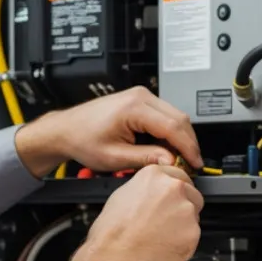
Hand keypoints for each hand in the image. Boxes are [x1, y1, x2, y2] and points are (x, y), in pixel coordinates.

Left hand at [14, 88, 202, 176]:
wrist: (66, 130)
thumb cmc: (82, 139)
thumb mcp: (114, 157)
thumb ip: (145, 158)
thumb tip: (170, 162)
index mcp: (134, 107)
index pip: (174, 127)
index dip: (189, 148)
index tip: (195, 163)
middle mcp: (140, 97)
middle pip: (179, 119)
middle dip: (188, 143)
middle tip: (190, 164)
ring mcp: (141, 96)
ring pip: (175, 116)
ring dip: (179, 138)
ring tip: (176, 159)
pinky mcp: (140, 101)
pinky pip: (164, 116)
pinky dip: (169, 132)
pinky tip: (164, 149)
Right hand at [69, 164, 203, 260]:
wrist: (116, 256)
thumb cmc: (113, 231)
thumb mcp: (122, 196)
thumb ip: (145, 189)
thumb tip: (153, 193)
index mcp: (155, 176)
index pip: (178, 174)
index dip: (175, 189)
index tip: (173, 197)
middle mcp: (173, 188)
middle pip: (191, 193)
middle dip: (182, 205)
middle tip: (166, 220)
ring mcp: (186, 210)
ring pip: (193, 215)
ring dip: (183, 223)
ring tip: (161, 235)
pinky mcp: (193, 231)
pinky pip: (193, 235)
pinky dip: (183, 241)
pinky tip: (165, 244)